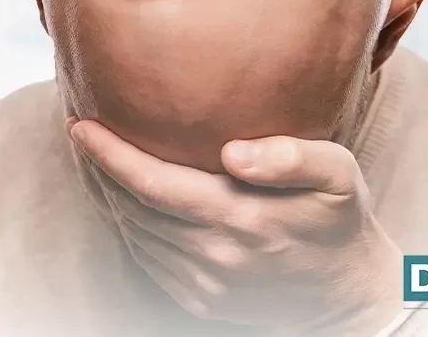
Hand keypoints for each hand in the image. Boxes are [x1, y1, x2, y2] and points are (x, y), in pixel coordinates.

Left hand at [70, 119, 402, 335]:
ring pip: (135, 234)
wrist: (346, 293)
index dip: (111, 155)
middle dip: (100, 169)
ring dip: (111, 196)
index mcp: (242, 217)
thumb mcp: (337, 175)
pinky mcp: (200, 300)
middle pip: (134, 208)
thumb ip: (291, 157)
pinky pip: (148, 259)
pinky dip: (130, 227)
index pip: (154, 183)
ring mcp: (205, 284)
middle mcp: (216, 255)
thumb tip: (233, 152)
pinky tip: (130, 202)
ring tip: (101, 161)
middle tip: (85, 132)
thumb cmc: (338, 221)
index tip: (81, 126)